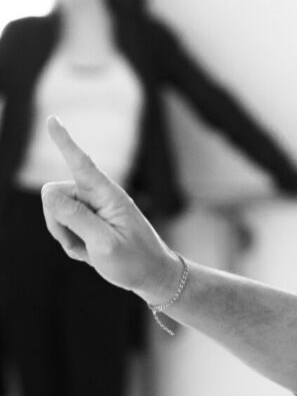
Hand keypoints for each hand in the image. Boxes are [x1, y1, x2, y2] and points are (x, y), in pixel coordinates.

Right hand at [41, 116, 182, 303]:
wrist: (151, 276)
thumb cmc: (135, 261)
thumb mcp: (104, 244)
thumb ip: (76, 218)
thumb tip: (46, 193)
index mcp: (109, 195)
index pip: (82, 164)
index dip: (65, 142)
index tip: (52, 119)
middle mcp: (98, 195)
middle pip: (54, 194)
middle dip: (57, 222)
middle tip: (81, 246)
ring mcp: (93, 207)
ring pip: (55, 212)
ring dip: (65, 235)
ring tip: (90, 251)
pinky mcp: (89, 219)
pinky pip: (62, 225)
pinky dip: (71, 242)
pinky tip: (90, 253)